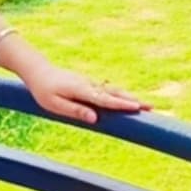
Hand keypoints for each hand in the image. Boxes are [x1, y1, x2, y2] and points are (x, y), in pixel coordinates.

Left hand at [22, 63, 151, 124]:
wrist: (38, 71)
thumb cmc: (44, 91)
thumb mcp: (54, 104)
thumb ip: (75, 111)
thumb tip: (95, 119)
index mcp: (81, 90)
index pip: (105, 99)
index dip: (121, 104)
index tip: (137, 107)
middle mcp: (89, 85)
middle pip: (115, 93)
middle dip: (134, 100)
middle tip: (152, 107)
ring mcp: (90, 83)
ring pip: (113, 90)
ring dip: (130, 97)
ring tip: (146, 105)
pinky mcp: (89, 84)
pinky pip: (108, 90)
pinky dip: (121, 94)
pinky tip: (129, 99)